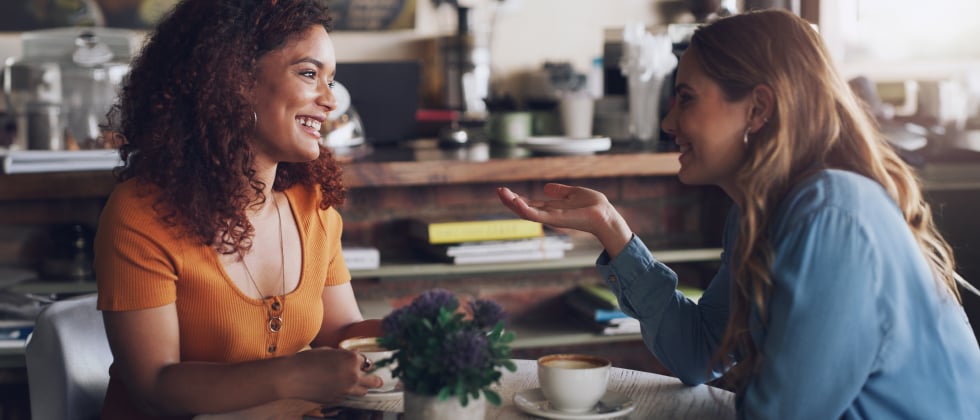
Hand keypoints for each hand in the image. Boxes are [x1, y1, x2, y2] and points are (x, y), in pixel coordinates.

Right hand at [282, 347, 382, 403]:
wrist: (291, 377)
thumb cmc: (308, 360)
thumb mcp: (329, 350)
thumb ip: (344, 355)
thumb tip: (353, 357)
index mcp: (352, 360)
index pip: (366, 361)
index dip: (360, 360)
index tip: (358, 360)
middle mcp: (353, 376)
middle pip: (374, 381)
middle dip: (375, 379)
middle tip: (377, 379)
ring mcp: (346, 390)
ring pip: (362, 391)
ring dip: (360, 386)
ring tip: (354, 383)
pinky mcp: (337, 400)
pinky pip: (347, 396)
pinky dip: (345, 392)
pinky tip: (336, 386)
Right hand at [496, 183, 632, 256]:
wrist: (605, 215)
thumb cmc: (593, 206)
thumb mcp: (573, 193)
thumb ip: (560, 191)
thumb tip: (546, 187)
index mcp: (552, 208)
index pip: (530, 204)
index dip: (517, 198)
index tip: (505, 191)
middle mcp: (549, 214)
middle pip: (524, 208)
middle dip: (510, 201)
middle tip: (499, 191)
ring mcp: (551, 218)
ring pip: (527, 212)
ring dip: (513, 204)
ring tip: (502, 194)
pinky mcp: (556, 220)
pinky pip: (537, 216)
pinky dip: (525, 209)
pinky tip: (516, 202)